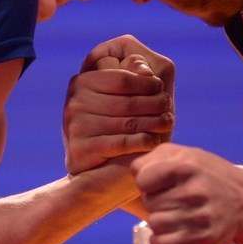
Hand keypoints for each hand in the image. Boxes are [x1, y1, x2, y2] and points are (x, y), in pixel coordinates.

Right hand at [62, 35, 175, 174]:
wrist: (97, 173)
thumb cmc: (117, 127)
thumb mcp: (125, 96)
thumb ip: (134, 76)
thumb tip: (145, 71)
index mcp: (82, 81)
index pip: (123, 77)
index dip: (147, 83)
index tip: (160, 88)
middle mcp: (74, 102)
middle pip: (127, 101)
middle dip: (154, 103)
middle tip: (168, 106)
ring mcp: (75, 125)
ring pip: (127, 122)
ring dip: (154, 122)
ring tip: (167, 123)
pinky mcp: (80, 149)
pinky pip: (121, 143)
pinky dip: (142, 141)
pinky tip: (154, 141)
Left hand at [132, 142, 242, 243]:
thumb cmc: (208, 175)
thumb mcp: (186, 154)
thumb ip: (155, 158)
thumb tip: (135, 173)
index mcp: (186, 166)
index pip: (142, 179)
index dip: (148, 183)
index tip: (161, 184)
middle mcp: (194, 191)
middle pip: (148, 203)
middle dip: (157, 202)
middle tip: (175, 200)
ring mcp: (199, 218)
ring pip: (154, 225)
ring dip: (160, 222)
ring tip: (177, 215)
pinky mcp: (202, 241)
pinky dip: (162, 241)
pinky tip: (174, 232)